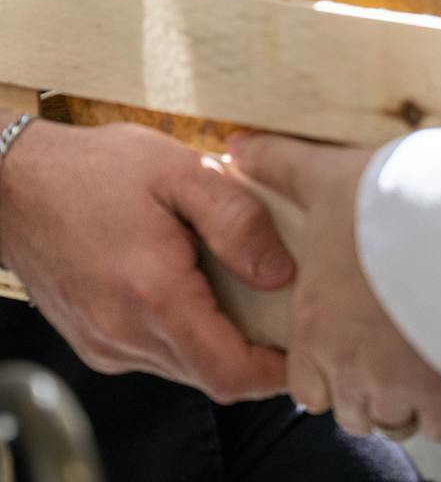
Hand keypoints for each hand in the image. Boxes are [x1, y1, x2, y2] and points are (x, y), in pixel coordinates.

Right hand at [0, 116, 293, 401]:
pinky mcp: (94, 339)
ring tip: (250, 293)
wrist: (15, 184)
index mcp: (154, 295)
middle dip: (258, 354)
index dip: (277, 371)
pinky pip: (157, 354)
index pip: (230, 372)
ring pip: (186, 368)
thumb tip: (280, 272)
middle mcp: (125, 334)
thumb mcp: (181, 172)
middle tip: (290, 312)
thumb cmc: (96, 170)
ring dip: (223, 343)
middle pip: (213, 376)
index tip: (308, 344)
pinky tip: (202, 289)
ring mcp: (105, 343)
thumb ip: (237, 220)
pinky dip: (190, 335)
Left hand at [230, 133, 440, 441]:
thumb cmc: (389, 203)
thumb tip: (235, 147)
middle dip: (362, 389)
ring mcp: (398, 382)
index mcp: (316, 325)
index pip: (304, 384)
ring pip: (390, 417)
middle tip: (384, 350)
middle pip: (348, 408)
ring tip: (416, 359)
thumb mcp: (327, 176)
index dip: (322, 371)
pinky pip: (438, 423)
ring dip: (400, 399)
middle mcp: (349, 365)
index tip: (344, 346)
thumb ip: (279, 165)